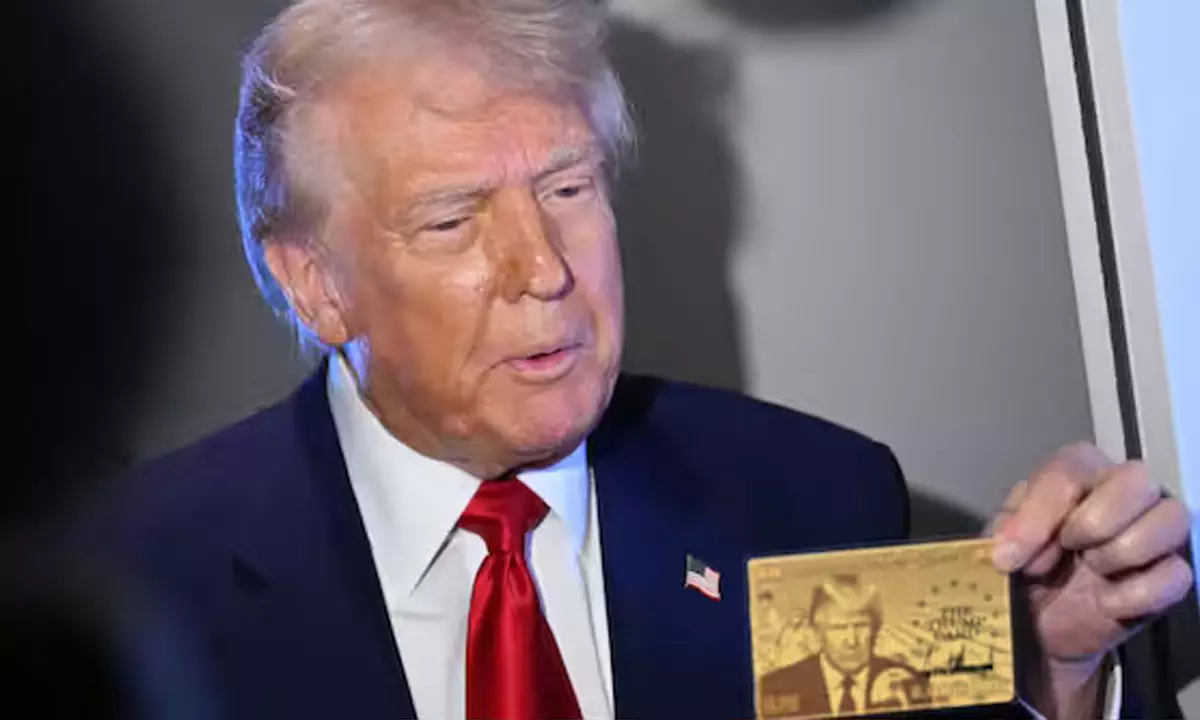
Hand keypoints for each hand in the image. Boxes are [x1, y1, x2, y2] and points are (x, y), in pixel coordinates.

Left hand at [988, 443, 1192, 718]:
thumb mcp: (1000, 542)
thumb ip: (1007, 533)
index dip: (1039, 515)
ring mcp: (1159, 531)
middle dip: (1094, 522)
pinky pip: (1175, 575)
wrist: (1041, 622)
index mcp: (1080, 471)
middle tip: (1067, 548)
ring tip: (1091, 569)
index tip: (1008, 555)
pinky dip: (1134, 595)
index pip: (1071, 470)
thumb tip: (1010, 549)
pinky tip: (1106, 603)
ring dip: (1118, 553)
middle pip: (1135, 479)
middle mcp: (1127, 490)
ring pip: (1170, 519)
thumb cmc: (1024, 566)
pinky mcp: (1173, 575)